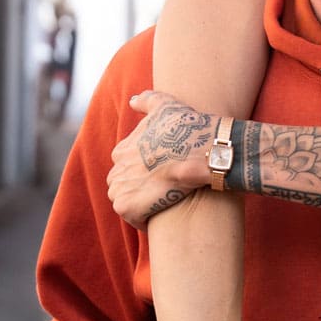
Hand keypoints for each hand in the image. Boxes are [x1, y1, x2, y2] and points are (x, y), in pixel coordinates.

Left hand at [107, 91, 216, 225]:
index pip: (124, 165)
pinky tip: (161, 216)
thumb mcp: (165, 105)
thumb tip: (132, 101)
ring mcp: (121, 188)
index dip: (141, 171)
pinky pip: (132, 218)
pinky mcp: (128, 207)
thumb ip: (146, 101)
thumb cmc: (188, 129)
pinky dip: (144, 220)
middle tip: (161, 191)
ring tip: (161, 204)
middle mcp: (117, 168)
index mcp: (122, 150)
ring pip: (123, 201)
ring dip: (139, 204)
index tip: (159, 173)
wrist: (203, 153)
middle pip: (122, 184)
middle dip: (137, 188)